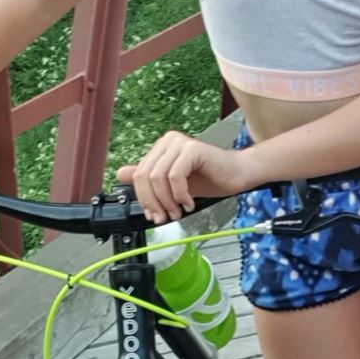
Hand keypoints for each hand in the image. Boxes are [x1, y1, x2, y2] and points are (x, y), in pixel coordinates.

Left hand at [118, 132, 252, 223]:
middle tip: (165, 217)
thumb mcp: (174, 186)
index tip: (153, 215)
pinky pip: (175, 176)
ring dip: (167, 201)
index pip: (140, 174)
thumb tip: (121, 174)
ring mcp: (180, 143)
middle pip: (145, 176)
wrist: (239, 174)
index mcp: (161, 148)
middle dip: (153, 202)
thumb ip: (149, 180)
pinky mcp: (192, 149)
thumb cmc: (210, 179)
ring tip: (178, 212)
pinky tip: (189, 203)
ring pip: (158, 177)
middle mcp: (168, 141)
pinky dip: (180, 194)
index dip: (143, 198)